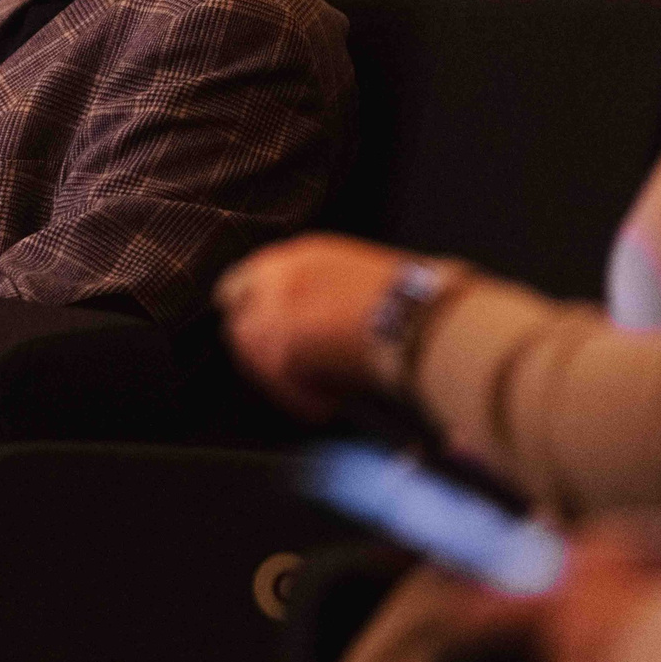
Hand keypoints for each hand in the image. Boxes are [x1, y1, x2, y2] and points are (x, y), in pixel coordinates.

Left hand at [215, 235, 413, 418]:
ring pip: (251, 353)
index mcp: (303, 255)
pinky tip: (325, 406)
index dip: (251, 311)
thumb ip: (323, 294)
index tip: (261, 333)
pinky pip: (277, 384)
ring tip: (315, 392)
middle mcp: (280, 276)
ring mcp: (275, 310)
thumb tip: (317, 323)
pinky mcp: (281, 348)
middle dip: (255, 349)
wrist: (423, 319)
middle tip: (283, 373)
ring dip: (278, 377)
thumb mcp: (360, 279)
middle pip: (237, 319)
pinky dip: (298, 399)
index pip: (246, 280)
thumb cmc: (411, 300)